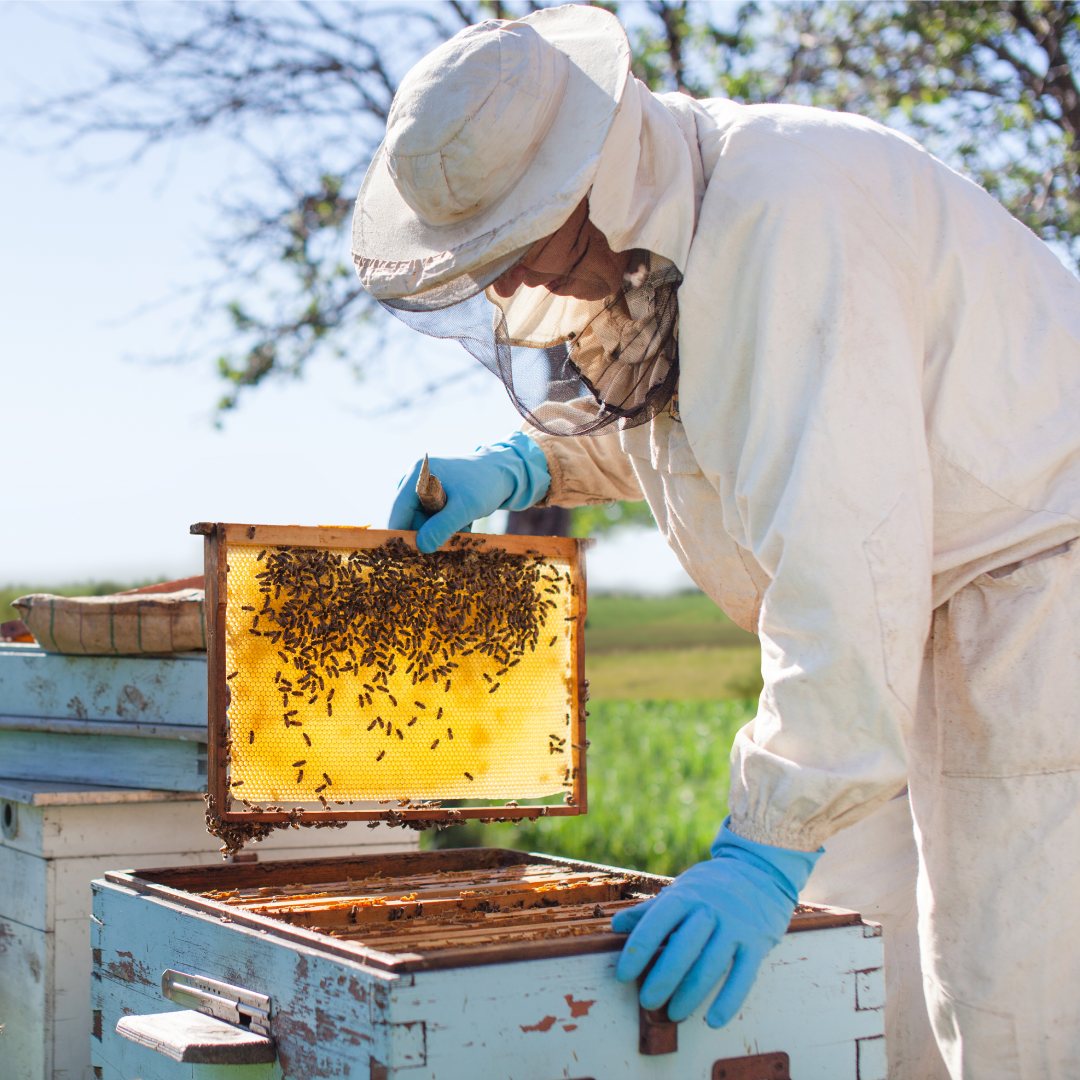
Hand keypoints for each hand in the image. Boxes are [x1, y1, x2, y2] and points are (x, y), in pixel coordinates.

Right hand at [388, 431, 549, 553]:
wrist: (504, 473)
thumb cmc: (485, 485)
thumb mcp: (465, 508)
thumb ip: (442, 526)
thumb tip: (420, 547)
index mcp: (417, 475)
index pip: (398, 511)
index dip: (400, 535)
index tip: (408, 558)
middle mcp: (415, 479)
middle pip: (409, 518)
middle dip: (427, 535)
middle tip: (446, 547)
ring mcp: (423, 488)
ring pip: (422, 522)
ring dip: (440, 533)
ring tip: (462, 530)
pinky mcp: (432, 496)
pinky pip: (431, 519)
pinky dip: (445, 527)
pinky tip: (462, 525)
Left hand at [612, 821, 820, 1027]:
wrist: (760, 870)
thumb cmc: (711, 886)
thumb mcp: (680, 889)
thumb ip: (650, 910)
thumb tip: (616, 925)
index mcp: (686, 895)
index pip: (656, 923)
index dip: (637, 951)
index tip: (622, 975)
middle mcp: (711, 909)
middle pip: (683, 948)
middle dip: (662, 979)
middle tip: (647, 1002)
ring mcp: (736, 926)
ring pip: (710, 965)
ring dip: (690, 994)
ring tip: (674, 1014)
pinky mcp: (757, 943)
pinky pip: (743, 977)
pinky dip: (728, 1001)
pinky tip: (714, 1021)